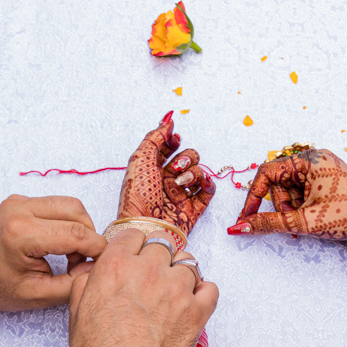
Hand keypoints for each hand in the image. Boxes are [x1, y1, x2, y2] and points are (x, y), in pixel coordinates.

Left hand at [0, 195, 105, 311]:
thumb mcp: (37, 295)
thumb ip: (72, 284)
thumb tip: (96, 268)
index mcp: (21, 234)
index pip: (76, 233)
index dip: (96, 249)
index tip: (102, 263)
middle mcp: (19, 210)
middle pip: (76, 211)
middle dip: (88, 236)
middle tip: (82, 261)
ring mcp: (18, 201)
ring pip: (69, 204)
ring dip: (79, 228)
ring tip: (70, 254)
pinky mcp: (20, 200)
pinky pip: (56, 205)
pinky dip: (66, 223)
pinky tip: (59, 245)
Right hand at [69, 229, 218, 346]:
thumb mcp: (77, 311)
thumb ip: (88, 280)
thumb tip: (97, 268)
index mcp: (115, 266)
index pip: (133, 235)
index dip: (134, 247)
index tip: (136, 257)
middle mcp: (148, 272)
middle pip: (162, 246)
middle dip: (157, 260)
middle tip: (152, 280)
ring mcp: (176, 291)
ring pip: (188, 263)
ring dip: (181, 274)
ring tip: (172, 294)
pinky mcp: (197, 313)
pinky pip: (210, 288)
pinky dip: (203, 293)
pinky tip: (191, 304)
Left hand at [117, 111, 215, 233]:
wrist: (146, 227)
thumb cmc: (138, 196)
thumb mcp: (140, 159)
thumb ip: (155, 137)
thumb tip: (168, 120)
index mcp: (151, 170)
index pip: (167, 148)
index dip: (173, 141)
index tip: (174, 139)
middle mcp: (166, 181)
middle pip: (187, 158)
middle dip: (186, 157)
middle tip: (176, 167)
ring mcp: (181, 195)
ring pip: (199, 172)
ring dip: (193, 172)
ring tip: (181, 183)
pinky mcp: (193, 209)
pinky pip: (208, 191)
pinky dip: (208, 184)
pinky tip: (201, 184)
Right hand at [226, 148, 346, 238]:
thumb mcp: (303, 220)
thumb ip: (268, 222)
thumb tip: (240, 226)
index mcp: (309, 159)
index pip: (267, 173)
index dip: (254, 196)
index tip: (247, 216)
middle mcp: (314, 159)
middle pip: (278, 183)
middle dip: (281, 205)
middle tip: (292, 222)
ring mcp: (321, 169)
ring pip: (289, 190)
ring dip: (291, 209)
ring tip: (307, 221)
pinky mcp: (326, 181)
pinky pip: (301, 192)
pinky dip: (300, 207)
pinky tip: (311, 218)